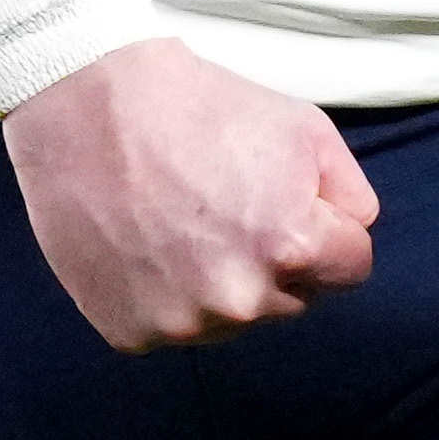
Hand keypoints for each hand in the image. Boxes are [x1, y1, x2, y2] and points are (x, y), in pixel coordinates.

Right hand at [13, 41, 379, 352]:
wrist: (84, 106)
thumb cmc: (197, 107)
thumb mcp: (303, 126)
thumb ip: (350, 191)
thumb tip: (354, 232)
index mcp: (292, 247)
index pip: (350, 269)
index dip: (326, 230)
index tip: (287, 204)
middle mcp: (240, 299)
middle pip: (292, 299)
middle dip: (275, 262)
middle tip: (225, 207)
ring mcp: (181, 323)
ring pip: (233, 320)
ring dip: (221, 285)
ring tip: (180, 224)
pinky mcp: (130, 333)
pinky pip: (173, 327)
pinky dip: (165, 297)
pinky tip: (146, 247)